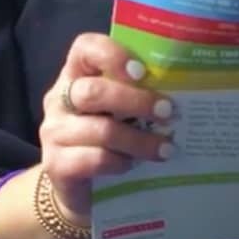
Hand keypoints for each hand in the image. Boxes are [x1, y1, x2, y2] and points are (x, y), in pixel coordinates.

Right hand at [39, 33, 174, 219]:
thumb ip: (137, 94)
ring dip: (140, 140)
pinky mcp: (56, 164)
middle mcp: (59, 99)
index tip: (143, 72)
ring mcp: (54, 133)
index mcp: (76, 75)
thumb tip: (184, 90)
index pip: (85, 48)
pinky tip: (134, 166)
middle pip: (94, 92)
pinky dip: (121, 162)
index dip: (113, 55)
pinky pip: (95, 159)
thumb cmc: (108, 140)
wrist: (82, 190)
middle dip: (136, 101)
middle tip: (169, 112)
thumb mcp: (119, 111)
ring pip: (101, 130)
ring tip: (166, 149)